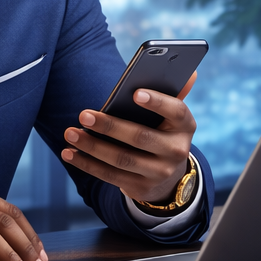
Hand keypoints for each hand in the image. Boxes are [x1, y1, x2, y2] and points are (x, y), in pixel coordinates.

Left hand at [60, 72, 198, 204]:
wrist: (169, 175)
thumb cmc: (163, 132)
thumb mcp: (172, 116)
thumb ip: (175, 93)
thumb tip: (190, 72)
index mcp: (185, 126)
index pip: (176, 111)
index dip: (157, 102)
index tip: (135, 93)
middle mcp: (177, 151)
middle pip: (141, 137)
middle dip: (110, 126)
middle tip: (84, 115)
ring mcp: (159, 172)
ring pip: (122, 159)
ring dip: (92, 146)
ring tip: (70, 134)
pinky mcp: (141, 187)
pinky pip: (111, 176)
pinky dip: (88, 164)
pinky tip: (70, 153)